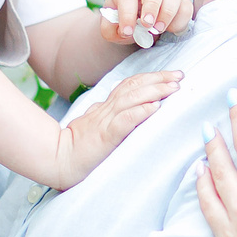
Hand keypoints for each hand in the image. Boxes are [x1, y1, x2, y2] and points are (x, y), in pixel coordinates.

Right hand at [45, 67, 181, 187]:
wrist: (57, 160)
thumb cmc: (77, 147)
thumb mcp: (97, 126)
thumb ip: (113, 117)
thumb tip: (135, 109)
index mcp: (106, 107)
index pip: (130, 85)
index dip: (152, 77)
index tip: (172, 76)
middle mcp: (106, 110)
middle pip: (134, 87)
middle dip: (159, 79)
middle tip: (180, 76)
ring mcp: (105, 122)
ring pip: (131, 99)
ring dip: (154, 92)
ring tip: (173, 89)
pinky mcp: (104, 137)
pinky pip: (123, 121)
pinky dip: (140, 112)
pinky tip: (154, 108)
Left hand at [98, 0, 193, 49]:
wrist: (136, 26)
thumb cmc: (121, 25)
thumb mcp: (110, 29)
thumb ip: (112, 30)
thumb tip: (127, 31)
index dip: (127, 13)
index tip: (128, 32)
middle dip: (151, 5)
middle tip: (148, 25)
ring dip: (168, 12)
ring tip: (159, 30)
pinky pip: (186, 5)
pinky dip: (180, 20)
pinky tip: (170, 30)